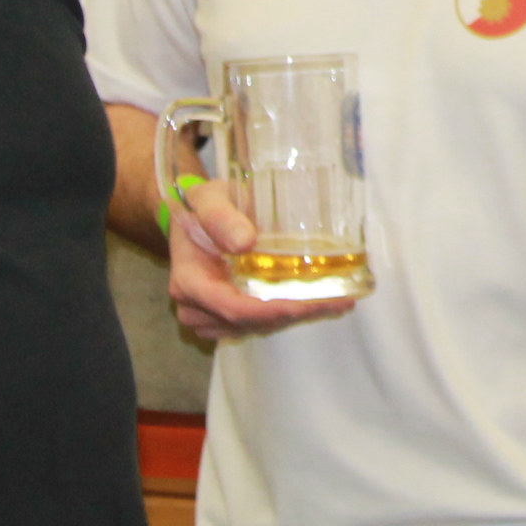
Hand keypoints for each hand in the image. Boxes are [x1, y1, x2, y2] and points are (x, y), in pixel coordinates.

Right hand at [166, 178, 354, 341]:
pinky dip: (288, 313)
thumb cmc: (201, 206)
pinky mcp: (227, 316)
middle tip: (336, 301)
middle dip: (293, 314)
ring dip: (296, 316)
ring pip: (258, 326)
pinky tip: (318, 301)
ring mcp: (211, 316)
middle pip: (249, 322)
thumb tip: (245, 242)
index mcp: (188, 282)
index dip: (268, 310)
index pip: (230, 307)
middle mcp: (196, 307)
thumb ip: (221, 217)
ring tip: (337, 301)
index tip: (303, 303)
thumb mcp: (208, 199)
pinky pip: (259, 322)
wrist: (196, 216)